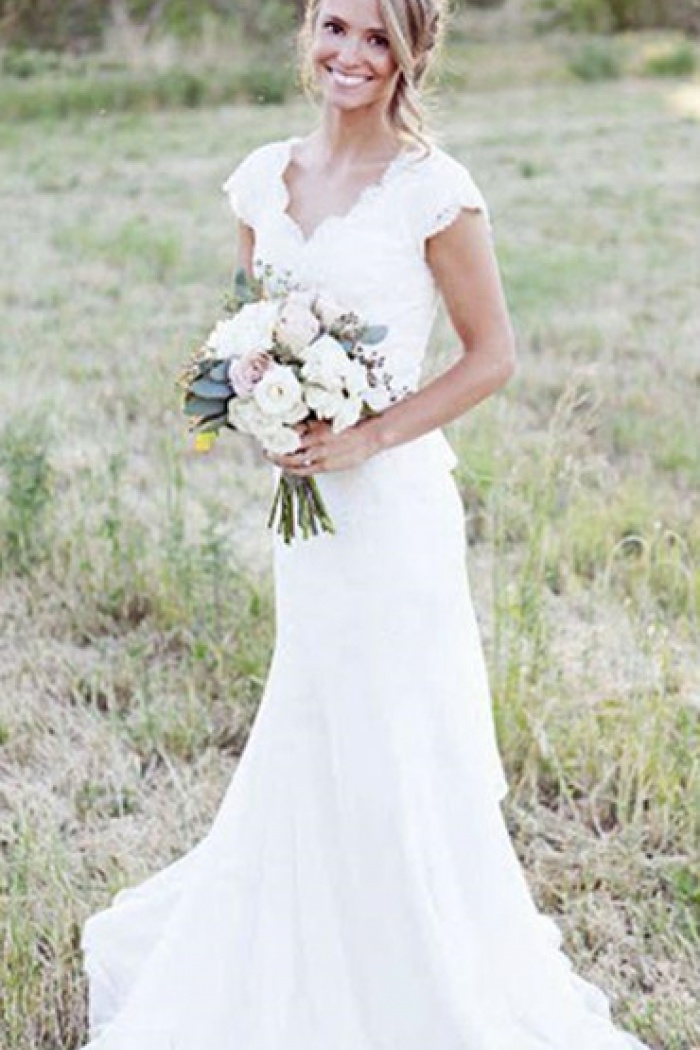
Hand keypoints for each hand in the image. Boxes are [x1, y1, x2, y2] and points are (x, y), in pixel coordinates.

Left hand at [264, 418, 381, 475]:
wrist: (371, 436)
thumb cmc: (352, 425)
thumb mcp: (329, 418)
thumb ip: (313, 422)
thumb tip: (298, 423)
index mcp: (316, 426)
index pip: (290, 430)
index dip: (277, 432)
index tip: (269, 431)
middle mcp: (316, 440)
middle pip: (287, 445)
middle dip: (274, 446)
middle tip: (265, 445)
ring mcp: (320, 454)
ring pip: (292, 460)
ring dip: (279, 459)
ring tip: (271, 456)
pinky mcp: (326, 466)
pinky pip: (304, 470)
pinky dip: (292, 469)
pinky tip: (286, 468)